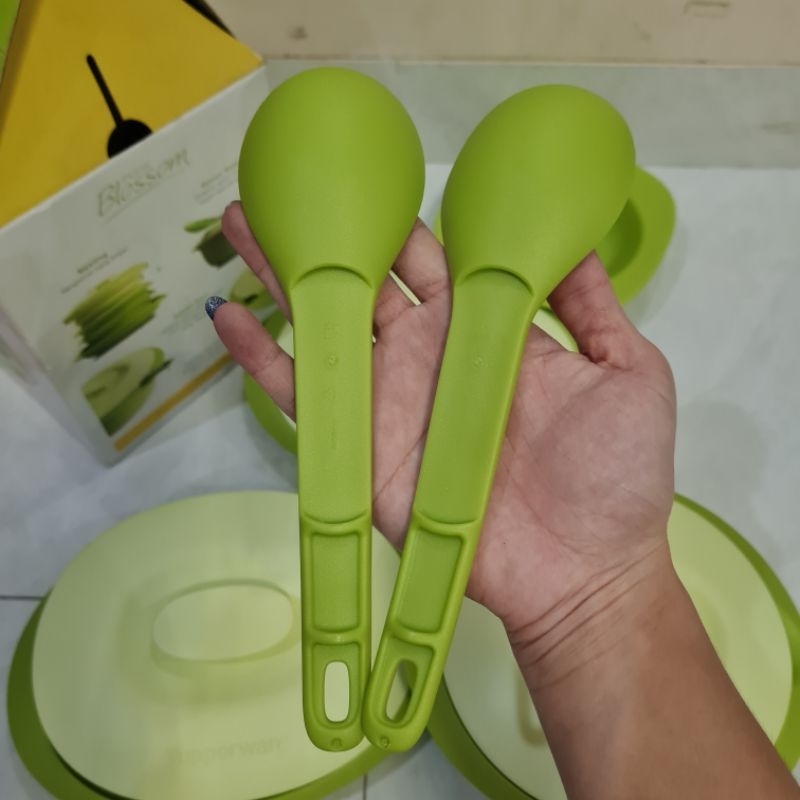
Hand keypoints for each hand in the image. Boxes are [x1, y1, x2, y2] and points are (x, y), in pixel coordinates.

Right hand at [211, 202, 675, 674]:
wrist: (582, 573)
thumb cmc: (614, 475)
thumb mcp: (627, 372)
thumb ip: (592, 305)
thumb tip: (573, 231)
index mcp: (486, 330)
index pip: (433, 259)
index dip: (400, 217)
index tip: (366, 172)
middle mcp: (428, 355)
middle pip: (365, 279)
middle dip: (325, 232)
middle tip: (282, 181)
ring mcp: (389, 399)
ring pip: (323, 322)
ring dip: (279, 273)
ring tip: (238, 222)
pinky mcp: (362, 448)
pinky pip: (303, 396)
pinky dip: (261, 358)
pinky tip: (224, 315)